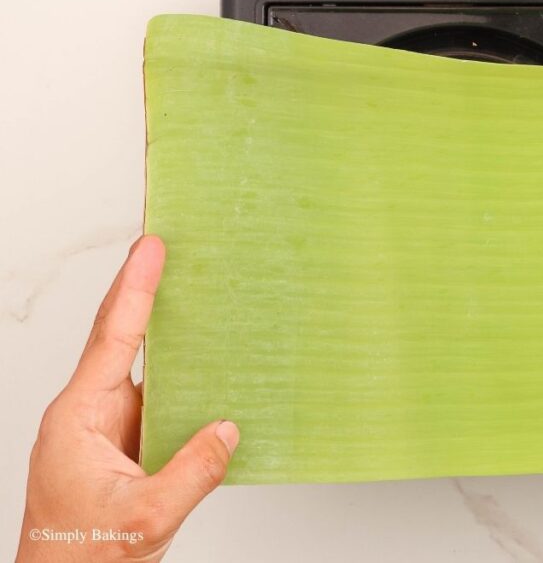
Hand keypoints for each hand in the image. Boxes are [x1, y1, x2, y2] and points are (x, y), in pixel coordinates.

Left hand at [17, 236, 238, 562]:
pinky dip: (182, 382)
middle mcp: (89, 416)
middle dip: (142, 291)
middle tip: (168, 247)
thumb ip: (193, 470)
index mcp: (79, 419)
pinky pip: (157, 401)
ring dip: (169, 338)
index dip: (135, 288)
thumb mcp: (147, 518)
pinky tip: (209, 373)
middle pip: (120, 338)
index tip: (152, 247)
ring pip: (143, 370)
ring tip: (201, 299)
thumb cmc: (81, 558)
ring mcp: (106, 431)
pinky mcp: (124, 447)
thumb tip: (227, 429)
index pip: (112, 339)